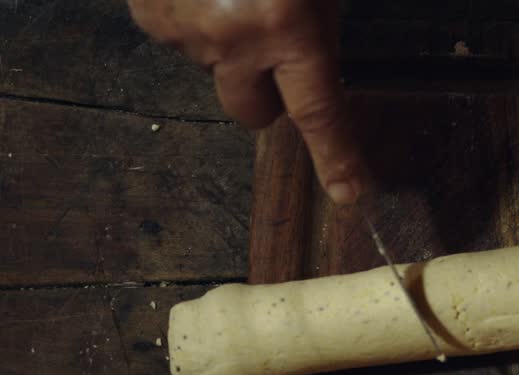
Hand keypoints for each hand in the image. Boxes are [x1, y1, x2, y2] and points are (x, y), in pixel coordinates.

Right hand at [129, 0, 364, 203]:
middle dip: (270, 96)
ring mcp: (183, 28)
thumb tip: (314, 62)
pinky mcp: (146, 11)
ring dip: (229, 45)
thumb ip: (317, 26)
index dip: (339, 157)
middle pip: (254, 114)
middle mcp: (233, 39)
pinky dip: (195, 18)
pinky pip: (179, 37)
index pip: (319, 113)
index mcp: (287, 27)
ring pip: (215, 71)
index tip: (352, 193)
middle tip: (280, 54)